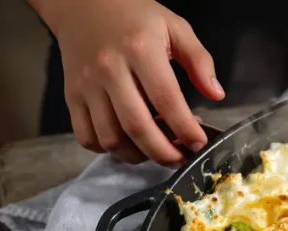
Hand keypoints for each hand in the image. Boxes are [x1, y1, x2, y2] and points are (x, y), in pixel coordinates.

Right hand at [34, 0, 224, 165]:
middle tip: (180, 159)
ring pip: (110, 138)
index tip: (199, 143)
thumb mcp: (174, 27)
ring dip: (137, 156)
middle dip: (163, 153)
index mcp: (140, 49)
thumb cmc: (134, 16)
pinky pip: (86, 136)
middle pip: (137, 127)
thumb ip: (199, 60)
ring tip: (155, 152)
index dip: (185, 129)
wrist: (82, 5)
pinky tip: (126, 144)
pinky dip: (107, 150)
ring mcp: (87, 85)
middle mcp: (110, 69)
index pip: (166, 100)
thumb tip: (216, 94)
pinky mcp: (71, 96)